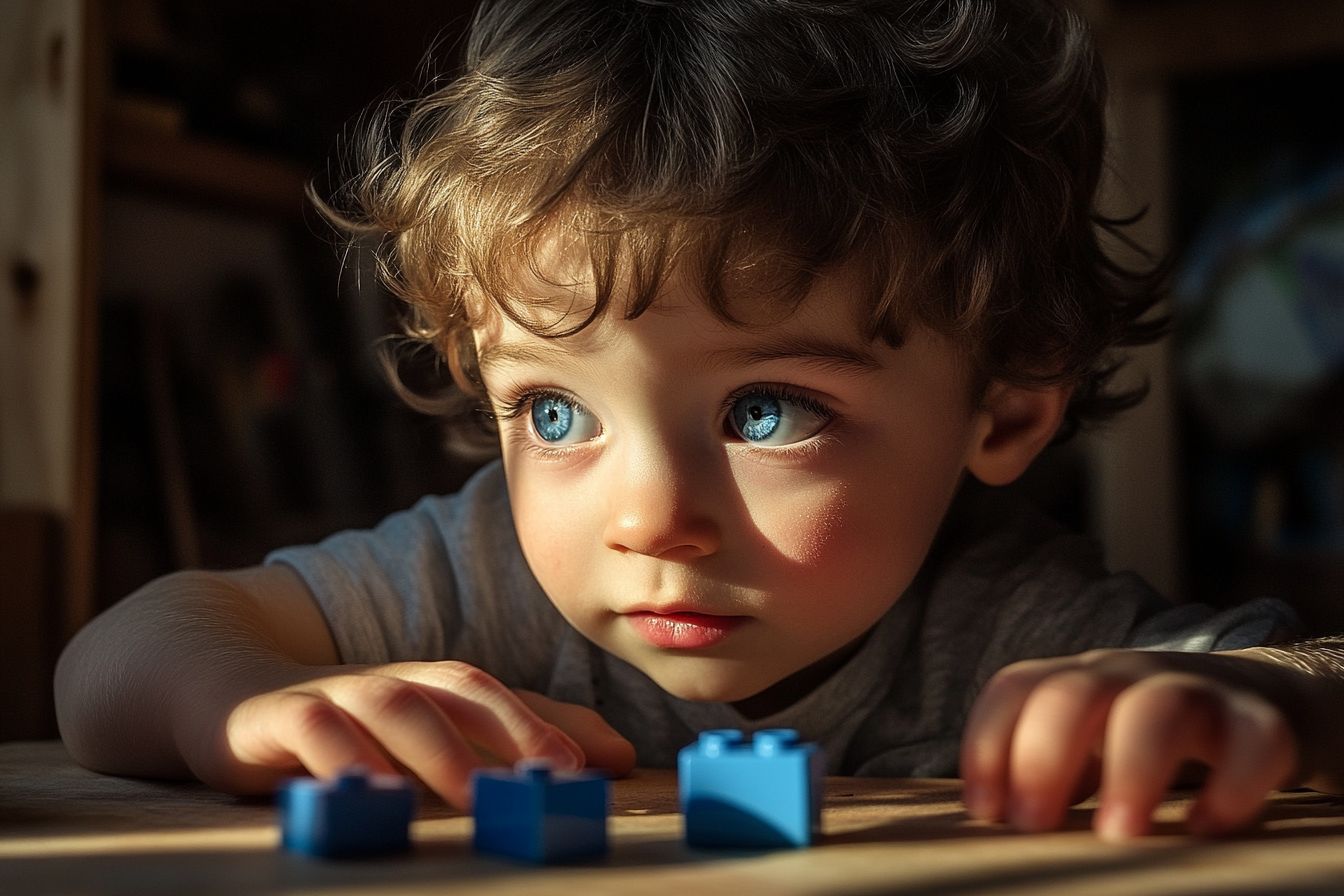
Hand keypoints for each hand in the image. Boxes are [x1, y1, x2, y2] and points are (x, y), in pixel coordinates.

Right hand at [220, 662, 635, 807]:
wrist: (214, 678)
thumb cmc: (332, 720)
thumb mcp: (418, 735)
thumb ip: (498, 746)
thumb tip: (611, 760)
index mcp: (427, 687)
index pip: (504, 698)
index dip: (558, 725)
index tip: (615, 764)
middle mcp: (391, 681)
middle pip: (462, 689)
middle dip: (517, 728)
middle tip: (560, 776)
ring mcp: (333, 693)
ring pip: (394, 703)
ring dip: (438, 747)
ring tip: (476, 794)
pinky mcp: (273, 715)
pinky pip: (312, 730)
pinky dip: (343, 757)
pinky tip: (368, 791)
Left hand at [960, 649, 1297, 840]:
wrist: (1257, 700)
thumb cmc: (1141, 737)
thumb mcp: (1086, 747)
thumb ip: (1044, 776)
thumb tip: (996, 827)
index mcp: (1074, 681)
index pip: (1015, 688)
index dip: (988, 740)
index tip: (984, 810)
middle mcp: (1126, 676)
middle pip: (1075, 693)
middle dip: (1043, 756)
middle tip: (1032, 825)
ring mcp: (1194, 692)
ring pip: (1157, 708)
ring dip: (1131, 770)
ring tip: (1116, 836)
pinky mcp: (1261, 723)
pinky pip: (1252, 741)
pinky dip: (1230, 786)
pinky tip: (1205, 828)